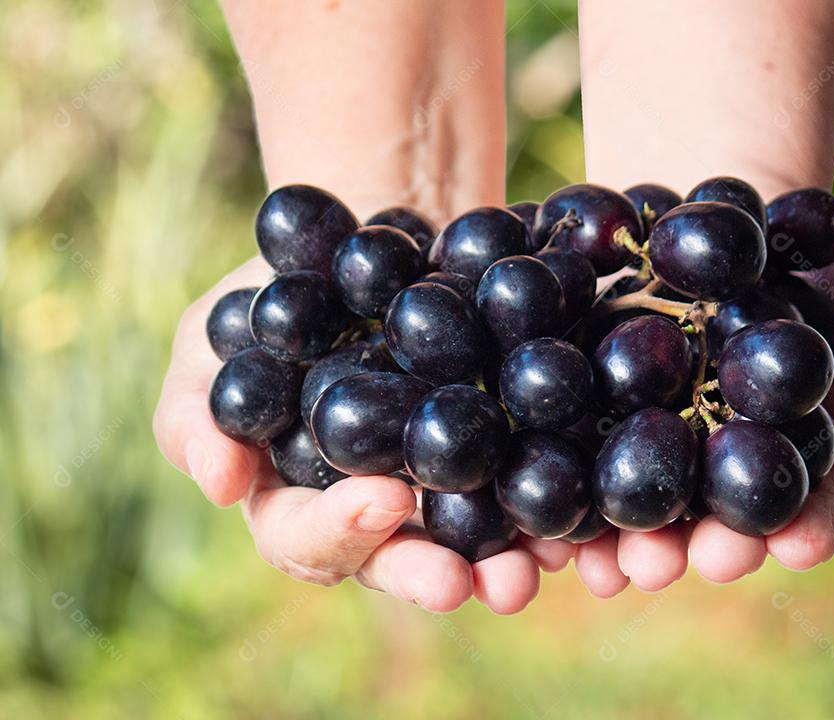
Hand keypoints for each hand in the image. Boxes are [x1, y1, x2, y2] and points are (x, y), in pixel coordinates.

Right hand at [153, 258, 545, 613]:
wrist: (375, 242)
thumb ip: (198, 410)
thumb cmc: (277, 297)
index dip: (340, 530)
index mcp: (298, 497)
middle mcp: (375, 509)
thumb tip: (217, 481)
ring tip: (531, 567)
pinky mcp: (502, 454)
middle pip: (395, 561)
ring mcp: (442, 488)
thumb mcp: (214, 342)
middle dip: (426, 575)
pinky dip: (552, 509)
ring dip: (500, 565)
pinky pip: (528, 490)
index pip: (306, 537)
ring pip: (470, 544)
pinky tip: (577, 516)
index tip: (383, 498)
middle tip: (460, 582)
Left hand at [562, 245, 833, 595]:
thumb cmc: (822, 262)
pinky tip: (560, 531)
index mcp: (807, 454)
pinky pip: (582, 459)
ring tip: (631, 565)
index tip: (798, 545)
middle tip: (708, 559)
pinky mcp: (596, 412)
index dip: (813, 528)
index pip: (821, 503)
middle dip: (715, 547)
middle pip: (726, 522)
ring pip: (650, 506)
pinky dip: (572, 498)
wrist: (724, 208)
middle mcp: (729, 465)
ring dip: (640, 542)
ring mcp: (659, 441)